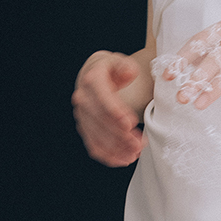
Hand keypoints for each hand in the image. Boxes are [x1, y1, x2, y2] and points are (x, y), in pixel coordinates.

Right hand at [72, 51, 147, 165]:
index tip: (130, 123)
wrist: (94, 74)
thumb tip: (129, 72)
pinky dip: (108, 155)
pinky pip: (94, 146)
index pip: (103, 98)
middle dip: (120, 135)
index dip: (116, 112)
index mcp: (92, 80)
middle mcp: (83, 98)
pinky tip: (123, 159)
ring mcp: (82, 115)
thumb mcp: (119, 62)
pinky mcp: (85, 128)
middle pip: (101, 121)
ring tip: (135, 153)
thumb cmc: (109, 70)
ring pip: (97, 136)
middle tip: (138, 143)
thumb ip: (125, 66)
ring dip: (117, 148)